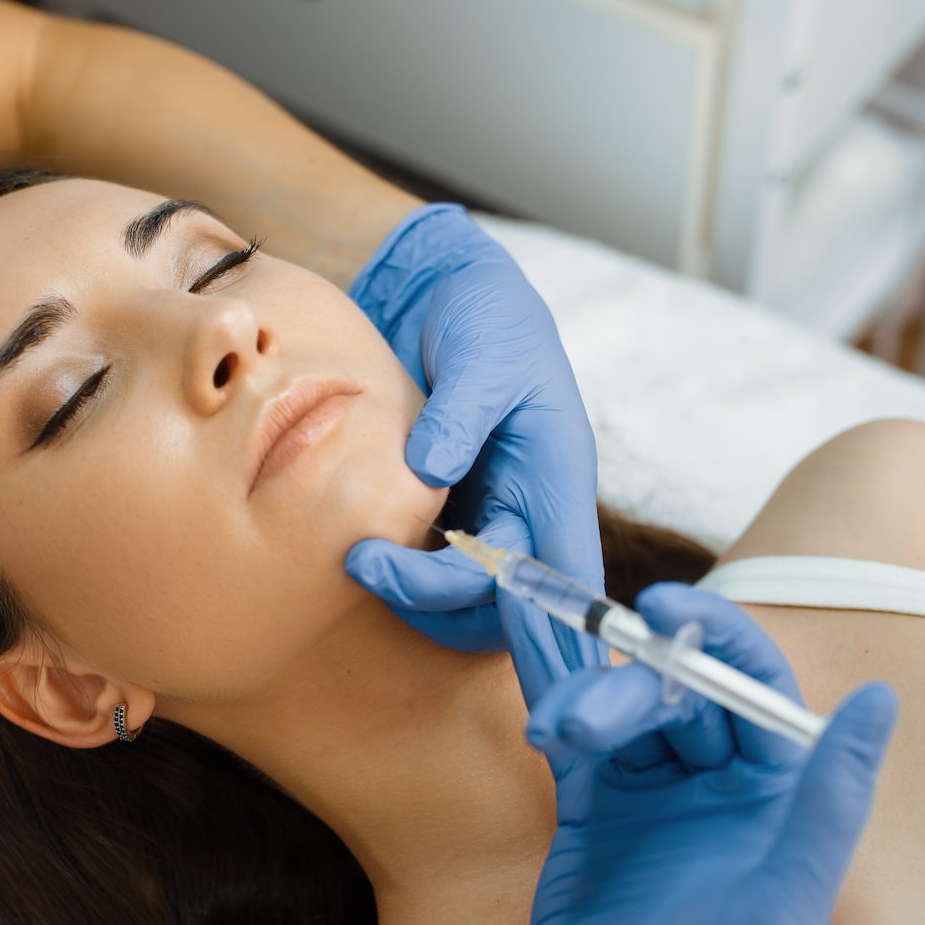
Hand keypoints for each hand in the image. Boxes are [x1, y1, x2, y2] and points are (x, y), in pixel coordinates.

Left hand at [342, 205, 602, 702]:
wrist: (445, 293)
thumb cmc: (485, 313)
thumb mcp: (485, 349)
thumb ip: (462, 411)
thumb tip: (431, 473)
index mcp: (558, 481)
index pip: (569, 579)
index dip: (550, 629)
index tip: (488, 632)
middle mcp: (529, 514)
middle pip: (508, 608)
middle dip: (440, 603)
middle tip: (368, 564)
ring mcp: (487, 521)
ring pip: (466, 604)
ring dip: (413, 597)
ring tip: (355, 556)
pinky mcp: (444, 518)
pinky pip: (429, 573)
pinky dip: (398, 575)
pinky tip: (358, 547)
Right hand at [446, 584, 898, 924]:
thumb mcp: (788, 903)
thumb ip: (832, 797)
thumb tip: (880, 697)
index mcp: (777, 795)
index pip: (756, 684)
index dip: (716, 634)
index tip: (665, 607)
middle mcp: (717, 782)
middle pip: (678, 689)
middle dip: (631, 687)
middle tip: (587, 723)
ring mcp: (650, 791)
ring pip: (622, 706)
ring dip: (586, 703)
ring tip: (555, 735)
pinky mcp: (590, 805)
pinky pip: (574, 734)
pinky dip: (552, 701)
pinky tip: (534, 694)